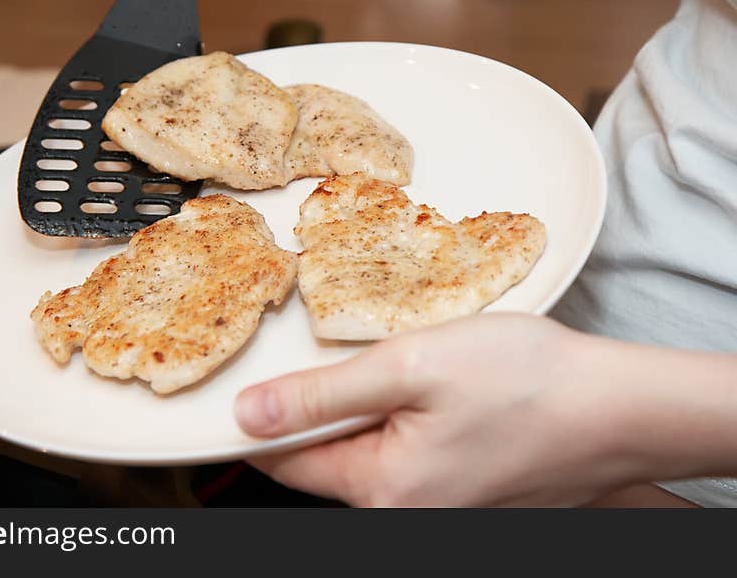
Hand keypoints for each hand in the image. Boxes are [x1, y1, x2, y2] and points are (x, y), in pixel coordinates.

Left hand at [234, 313, 654, 506]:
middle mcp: (406, 512)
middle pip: (328, 458)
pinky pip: (406, 455)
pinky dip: (402, 419)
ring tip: (399, 366)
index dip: (259, 422)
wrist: (618, 408)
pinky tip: (431, 389)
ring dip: (366, 409)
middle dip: (320, 407)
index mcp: (383, 490)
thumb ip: (321, 396)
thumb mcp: (408, 368)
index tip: (250, 387)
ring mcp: (438, 505)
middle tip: (342, 355)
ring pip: (369, 452)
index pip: (287, 463)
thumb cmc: (526, 383)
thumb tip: (249, 415)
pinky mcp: (463, 491)